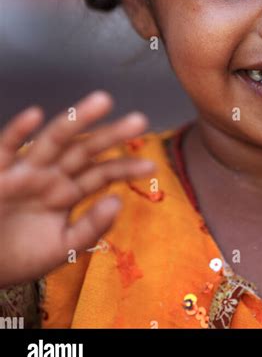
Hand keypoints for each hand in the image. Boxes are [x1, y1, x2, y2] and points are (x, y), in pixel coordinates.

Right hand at [0, 91, 155, 287]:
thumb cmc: (19, 255)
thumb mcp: (62, 247)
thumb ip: (91, 228)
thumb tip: (118, 202)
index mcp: (67, 191)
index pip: (101, 173)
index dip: (125, 168)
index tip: (151, 167)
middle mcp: (50, 174)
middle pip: (85, 149)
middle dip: (111, 134)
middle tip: (140, 120)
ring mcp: (26, 170)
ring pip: (54, 139)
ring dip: (77, 119)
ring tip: (103, 101)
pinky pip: (7, 146)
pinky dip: (18, 130)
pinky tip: (35, 114)